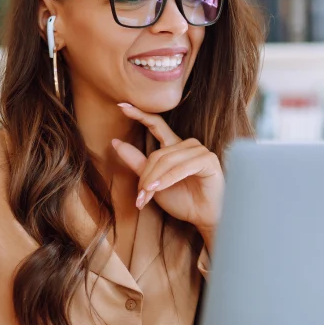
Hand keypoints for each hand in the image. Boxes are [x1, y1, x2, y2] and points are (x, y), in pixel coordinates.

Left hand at [111, 102, 224, 248]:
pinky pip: (181, 167)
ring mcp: (200, 151)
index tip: (121, 106)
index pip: (156, 125)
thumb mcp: (153, 182)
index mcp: (174, 147)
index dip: (140, 114)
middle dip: (145, 177)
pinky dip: (167, 178)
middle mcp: (188, 145)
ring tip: (147, 197)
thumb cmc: (182, 200)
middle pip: (157, 153)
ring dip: (154, 180)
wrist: (202, 218)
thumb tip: (115, 142)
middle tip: (140, 197)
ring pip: (166, 160)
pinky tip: (158, 187)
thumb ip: (137, 162)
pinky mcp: (208, 160)